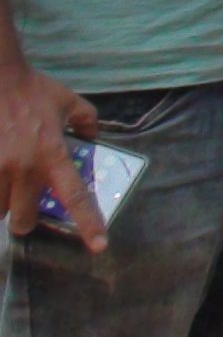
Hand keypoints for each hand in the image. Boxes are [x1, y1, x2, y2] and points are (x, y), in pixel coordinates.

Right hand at [0, 60, 102, 250]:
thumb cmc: (32, 90)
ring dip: (3, 207)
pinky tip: (0, 177)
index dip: (89, 224)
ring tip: (8, 190)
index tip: (99, 246)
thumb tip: (92, 137)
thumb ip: (87, 121)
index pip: (76, 197)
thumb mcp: (70, 101)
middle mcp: (24, 169)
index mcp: (53, 155)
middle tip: (28, 210)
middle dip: (26, 221)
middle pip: (23, 219)